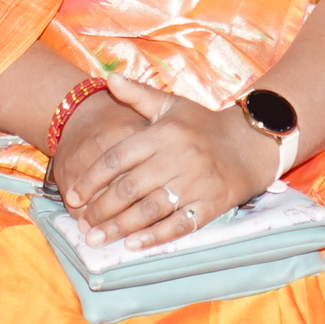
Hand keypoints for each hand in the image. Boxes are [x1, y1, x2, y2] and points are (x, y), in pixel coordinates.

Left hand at [60, 74, 281, 248]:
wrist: (251, 144)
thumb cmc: (202, 125)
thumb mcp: (172, 105)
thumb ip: (138, 95)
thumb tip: (109, 78)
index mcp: (164, 133)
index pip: (118, 157)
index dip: (92, 178)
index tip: (74, 196)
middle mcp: (178, 157)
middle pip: (130, 187)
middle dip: (102, 209)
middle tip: (82, 224)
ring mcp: (196, 183)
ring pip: (150, 209)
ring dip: (121, 227)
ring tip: (97, 239)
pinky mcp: (212, 204)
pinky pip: (179, 224)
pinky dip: (155, 236)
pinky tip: (133, 245)